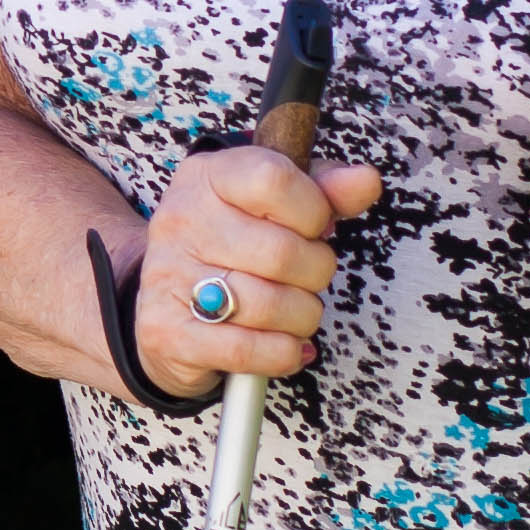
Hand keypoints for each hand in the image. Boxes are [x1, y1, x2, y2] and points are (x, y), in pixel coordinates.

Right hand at [126, 145, 384, 402]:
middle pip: (282, 252)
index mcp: (206, 176)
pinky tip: (283, 344)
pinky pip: (250, 350)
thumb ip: (323, 190)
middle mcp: (180, 220)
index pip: (274, 179)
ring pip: (272, 306)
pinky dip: (282, 353)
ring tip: (292, 312)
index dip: (312, 209)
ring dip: (302, 317)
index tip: (312, 226)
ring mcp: (169, 277)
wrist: (164, 305)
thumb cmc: (232, 249)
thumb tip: (365, 180)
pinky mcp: (168, 333)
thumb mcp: (273, 205)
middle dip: (315, 273)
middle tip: (304, 276)